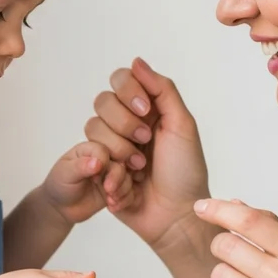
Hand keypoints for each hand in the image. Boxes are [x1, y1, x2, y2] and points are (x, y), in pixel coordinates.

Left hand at [40, 141, 134, 224]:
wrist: (61, 207)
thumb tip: (97, 162)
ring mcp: (111, 175)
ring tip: (110, 201)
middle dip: (117, 177)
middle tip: (108, 190)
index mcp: (90, 149)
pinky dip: (124, 200)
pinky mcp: (117, 189)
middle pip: (120, 162)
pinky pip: (130, 192)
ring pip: (128, 177)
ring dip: (122, 190)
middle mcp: (104, 160)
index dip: (103, 163)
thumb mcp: (65, 174)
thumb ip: (80, 167)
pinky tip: (112, 207)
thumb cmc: (60, 185)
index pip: (104, 150)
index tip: (94, 177)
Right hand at [85, 58, 209, 248]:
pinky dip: (113, 173)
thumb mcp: (182, 125)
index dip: (128, 92)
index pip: (121, 79)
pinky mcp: (100, 168)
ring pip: (93, 128)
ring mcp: (111, 145)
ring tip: (138, 169)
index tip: (145, 111)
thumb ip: (162, 89)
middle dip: (125, 125)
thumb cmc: (185, 173)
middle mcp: (126, 122)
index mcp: (147, 108)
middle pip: (102, 101)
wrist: (175, 216)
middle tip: (145, 144)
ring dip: (119, 150)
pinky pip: (91, 158)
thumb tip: (137, 61)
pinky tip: (129, 185)